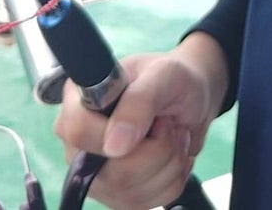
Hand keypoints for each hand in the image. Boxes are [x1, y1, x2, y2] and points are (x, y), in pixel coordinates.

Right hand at [52, 37, 226, 209]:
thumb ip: (139, 101)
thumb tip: (114, 145)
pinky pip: (149, 204)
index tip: (152, 123)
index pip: (78, 132)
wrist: (193, 98)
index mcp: (80, 104)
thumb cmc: (174, 79)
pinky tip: (171, 153)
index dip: (115, 134)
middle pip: (113, 174)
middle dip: (158, 149)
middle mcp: (80, 145)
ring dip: (170, 163)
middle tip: (168, 124)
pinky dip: (173, 178)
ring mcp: (96, 176)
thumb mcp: (164, 75)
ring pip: (133, 193)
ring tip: (172, 135)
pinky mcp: (117, 196)